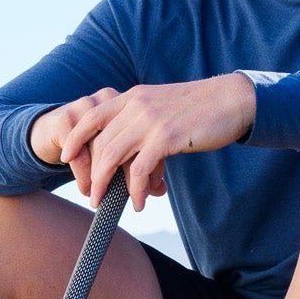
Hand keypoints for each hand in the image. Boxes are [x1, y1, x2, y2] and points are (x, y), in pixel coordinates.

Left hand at [34, 75, 255, 211]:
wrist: (233, 100)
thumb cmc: (202, 108)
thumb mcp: (164, 105)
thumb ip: (144, 119)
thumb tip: (133, 147)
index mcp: (134, 96)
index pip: (92, 115)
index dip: (76, 137)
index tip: (66, 156)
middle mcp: (137, 105)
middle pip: (100, 143)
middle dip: (92, 172)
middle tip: (92, 194)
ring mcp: (150, 120)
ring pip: (113, 156)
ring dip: (106, 184)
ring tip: (106, 202)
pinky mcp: (166, 137)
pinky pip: (140, 169)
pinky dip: (136, 190)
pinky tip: (139, 202)